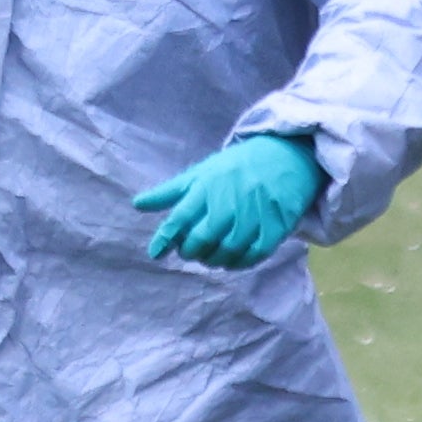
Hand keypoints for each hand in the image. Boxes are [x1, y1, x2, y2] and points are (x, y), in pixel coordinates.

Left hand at [133, 129, 321, 266]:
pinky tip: (232, 261)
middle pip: (202, 240)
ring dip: (214, 260)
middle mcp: (228, 204)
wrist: (285, 157)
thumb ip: (169, 192)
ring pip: (227, 252)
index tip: (155, 253)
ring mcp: (252, 217)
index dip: (165, 239)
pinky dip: (239, 263)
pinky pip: (253, 255)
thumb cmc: (235, 167)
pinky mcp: (274, 228)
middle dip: (191, 252)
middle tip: (190, 252)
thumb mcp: (200, 173)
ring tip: (210, 257)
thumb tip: (137, 204)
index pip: (179, 218)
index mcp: (206, 188)